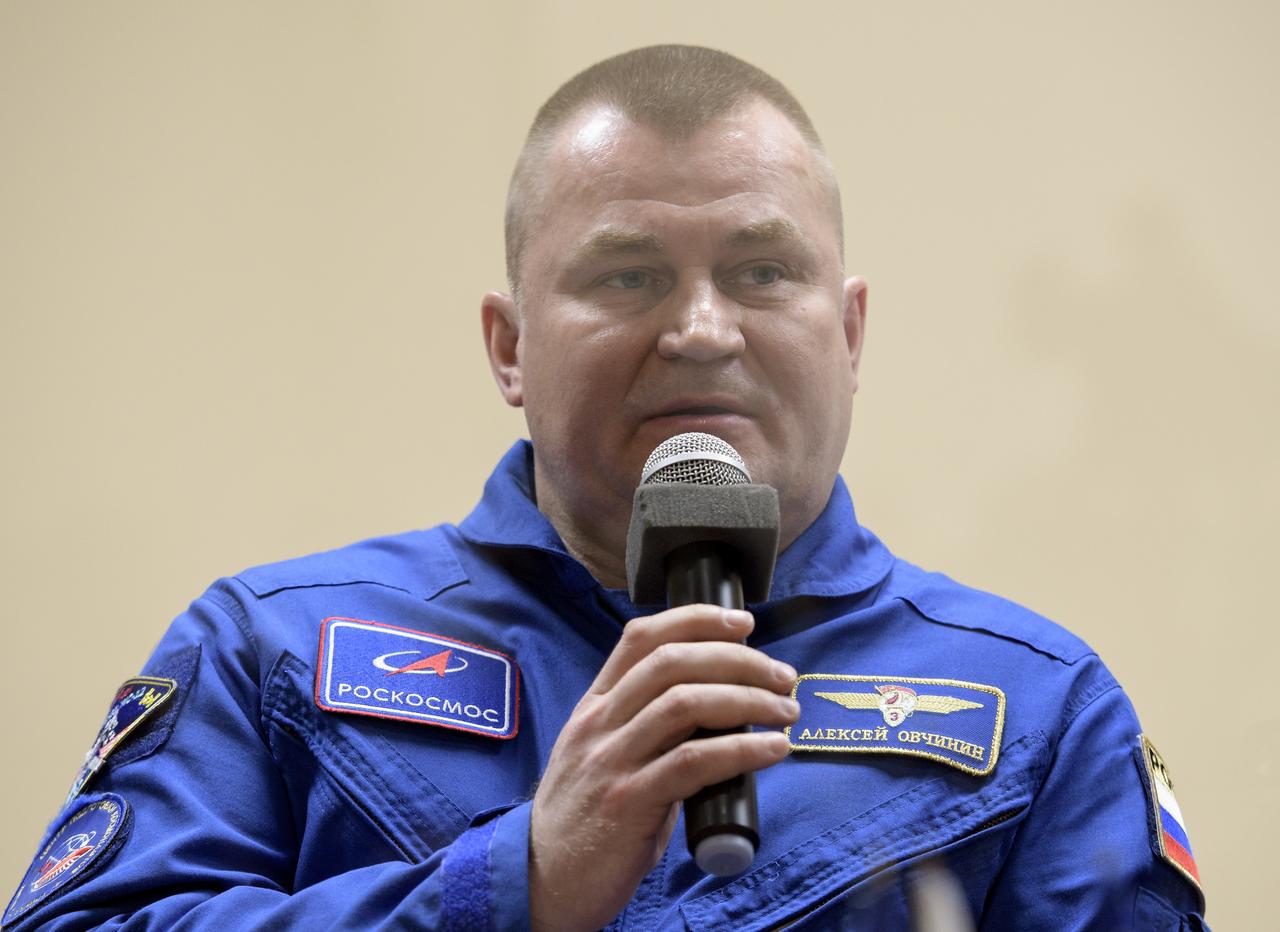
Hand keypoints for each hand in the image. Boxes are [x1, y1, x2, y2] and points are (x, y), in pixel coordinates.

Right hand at [528, 604, 798, 930]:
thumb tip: (717, 713)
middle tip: (782, 676)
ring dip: (749, 699)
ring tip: (786, 712)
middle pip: (673, 662)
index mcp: (594, 707)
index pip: (641, 638)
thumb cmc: (583, 820)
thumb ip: (646, 730)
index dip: (695, 620)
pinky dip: (743, 750)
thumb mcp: (602, 757)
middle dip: (738, 659)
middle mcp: (599, 724)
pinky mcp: (629, 803)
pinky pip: (694, 762)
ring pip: (686, 704)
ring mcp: (611, 761)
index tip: (742, 622)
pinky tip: (773, 750)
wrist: (540, 881)